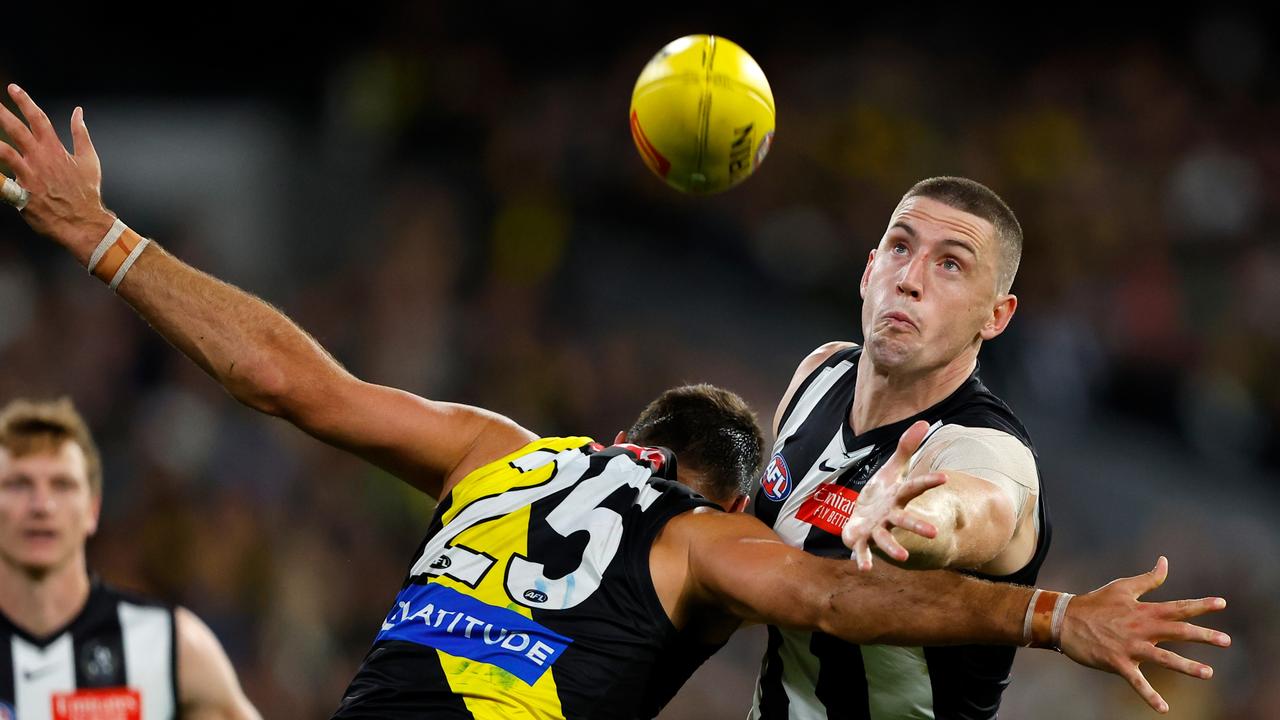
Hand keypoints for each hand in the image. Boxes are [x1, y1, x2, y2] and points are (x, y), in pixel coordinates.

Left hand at [0, 84, 114, 261]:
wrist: (84, 222)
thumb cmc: (87, 193)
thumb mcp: (90, 160)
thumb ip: (81, 133)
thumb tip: (78, 112)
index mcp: (56, 149)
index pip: (38, 118)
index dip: (25, 101)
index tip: (13, 88)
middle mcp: (40, 158)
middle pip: (16, 129)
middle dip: (2, 113)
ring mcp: (29, 174)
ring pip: (4, 151)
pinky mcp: (21, 192)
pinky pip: (2, 182)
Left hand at [841, 419, 946, 570]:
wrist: (864, 518)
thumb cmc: (881, 494)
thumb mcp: (892, 469)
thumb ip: (906, 447)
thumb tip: (924, 421)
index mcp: (898, 496)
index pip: (914, 487)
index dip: (927, 482)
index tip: (944, 477)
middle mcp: (890, 515)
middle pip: (905, 520)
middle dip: (917, 526)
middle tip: (934, 533)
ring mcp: (877, 529)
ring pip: (886, 539)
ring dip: (893, 548)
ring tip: (903, 558)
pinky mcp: (862, 539)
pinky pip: (864, 551)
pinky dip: (864, 559)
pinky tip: (864, 569)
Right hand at [1058, 556, 1230, 713]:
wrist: (1065, 619)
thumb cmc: (1095, 603)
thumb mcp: (1122, 587)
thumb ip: (1148, 579)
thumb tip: (1165, 562)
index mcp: (1144, 611)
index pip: (1177, 607)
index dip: (1200, 606)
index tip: (1222, 604)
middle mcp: (1141, 629)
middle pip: (1177, 632)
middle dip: (1203, 636)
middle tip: (1226, 641)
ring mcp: (1130, 647)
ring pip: (1163, 659)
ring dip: (1186, 667)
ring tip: (1208, 674)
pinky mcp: (1118, 663)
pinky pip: (1136, 682)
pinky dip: (1149, 695)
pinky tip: (1163, 708)